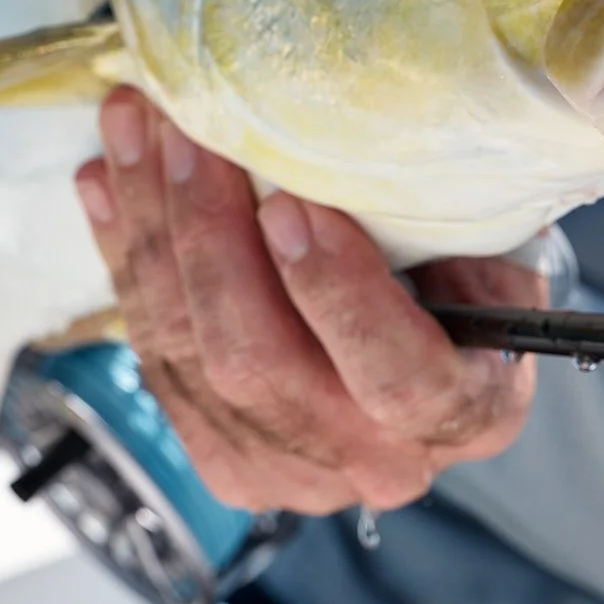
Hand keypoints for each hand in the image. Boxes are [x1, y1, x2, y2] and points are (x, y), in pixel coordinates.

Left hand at [76, 88, 543, 514]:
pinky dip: (127, 262)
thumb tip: (377, 138)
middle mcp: (378, 462)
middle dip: (210, 237)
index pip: (399, 380)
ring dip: (152, 232)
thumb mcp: (494, 241)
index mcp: (468, 413)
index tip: (290, 204)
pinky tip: (109, 183)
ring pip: (191, 359)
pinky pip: (156, 358)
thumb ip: (450, 217)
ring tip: (134, 129)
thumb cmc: (474, 273)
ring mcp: (290, 474)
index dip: (337, 296)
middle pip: (261, 366)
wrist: (443, 347)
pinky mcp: (223, 459)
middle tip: (185, 133)